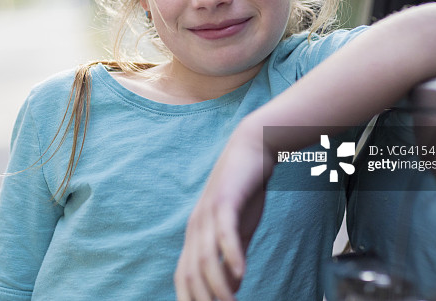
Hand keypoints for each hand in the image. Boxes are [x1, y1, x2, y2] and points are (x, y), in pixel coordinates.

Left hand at [175, 127, 272, 300]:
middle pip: (189, 274)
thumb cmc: (246, 192)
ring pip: (205, 258)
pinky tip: (242, 274)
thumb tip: (232, 286)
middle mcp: (195, 227)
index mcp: (195, 236)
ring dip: (218, 287)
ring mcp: (207, 213)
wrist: (252, 148)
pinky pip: (224, 233)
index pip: (183, 278)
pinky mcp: (225, 200)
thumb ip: (234, 257)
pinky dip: (232, 256)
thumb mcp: (239, 231)